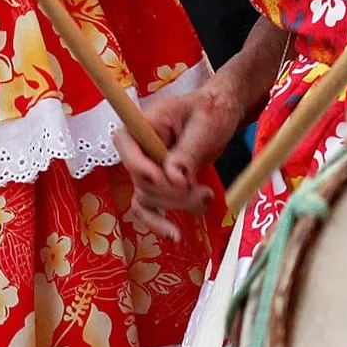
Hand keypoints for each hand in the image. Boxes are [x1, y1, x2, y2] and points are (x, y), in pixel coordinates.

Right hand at [114, 80, 245, 239]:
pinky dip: (160, 223)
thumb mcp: (204, 125)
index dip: (138, 165)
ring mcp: (147, 168)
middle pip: (142, 180)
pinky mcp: (158, 185)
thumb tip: (174, 180)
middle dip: (172, 192)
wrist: (221, 114)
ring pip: (148, 198)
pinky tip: (174, 235)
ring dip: (177, 205)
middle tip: (202, 192)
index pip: (125, 144)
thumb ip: (188, 151)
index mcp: (145, 123)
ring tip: (206, 197)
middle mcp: (139, 148)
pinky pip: (149, 209)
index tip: (159, 177)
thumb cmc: (212, 110)